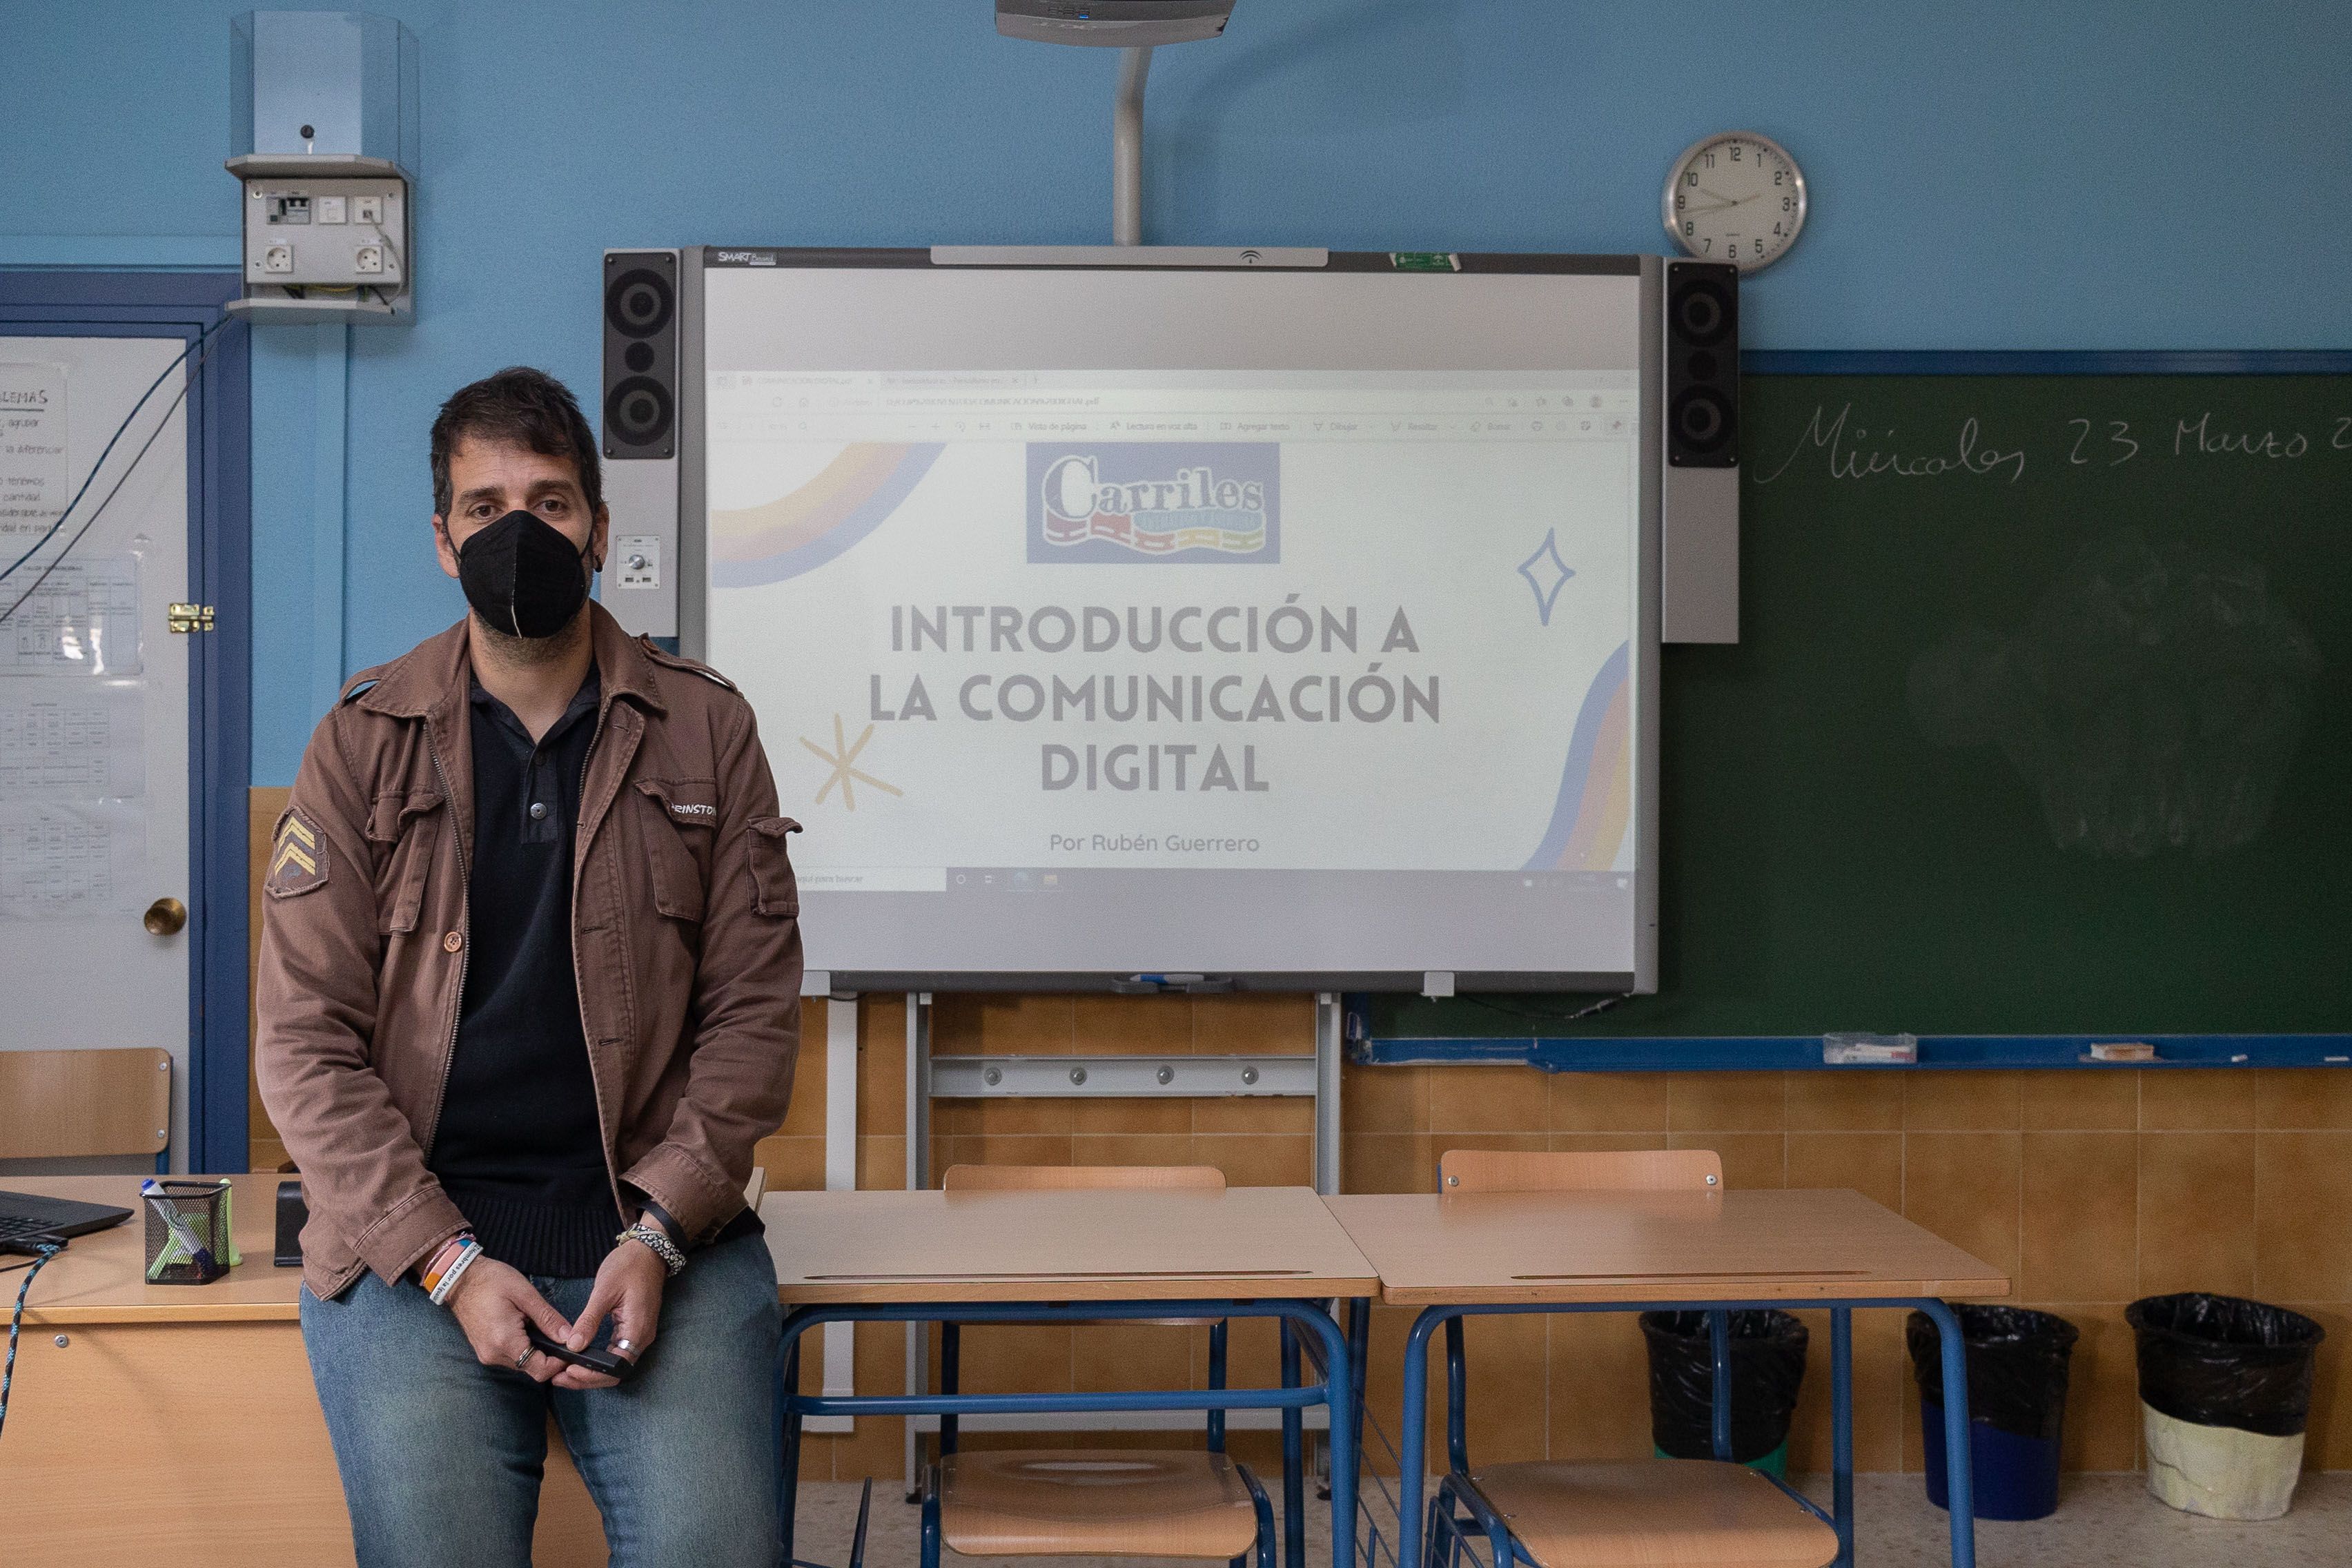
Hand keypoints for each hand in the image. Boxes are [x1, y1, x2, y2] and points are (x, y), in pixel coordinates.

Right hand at [446, 1255, 571, 1382]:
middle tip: (556, 1332)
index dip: (559, 1362)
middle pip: (532, 1368)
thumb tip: (568, 1337)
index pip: (540, 1370)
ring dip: (535, 1349)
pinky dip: (522, 1347)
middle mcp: (494, 1354)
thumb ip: (548, 1318)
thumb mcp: (525, 1294)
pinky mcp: (485, 1351)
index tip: (569, 1346)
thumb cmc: (492, 1280)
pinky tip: (524, 1327)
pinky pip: (511, 1356)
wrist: (461, 1279)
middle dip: (549, 1354)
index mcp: (505, 1341)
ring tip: (536, 1324)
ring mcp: (487, 1354)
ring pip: (522, 1363)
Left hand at [556, 1236, 667, 1389]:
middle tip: (558, 1378)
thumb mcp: (605, 1290)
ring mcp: (638, 1334)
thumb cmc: (629, 1266)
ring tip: (563, 1373)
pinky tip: (579, 1359)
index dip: (593, 1374)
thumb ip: (589, 1320)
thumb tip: (573, 1346)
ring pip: (615, 1365)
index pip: (616, 1366)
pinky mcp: (632, 1329)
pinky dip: (597, 1361)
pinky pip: (616, 1353)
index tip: (569, 1370)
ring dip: (591, 1373)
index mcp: (637, 1329)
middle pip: (616, 1372)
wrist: (649, 1251)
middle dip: (588, 1379)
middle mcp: (641, 1337)